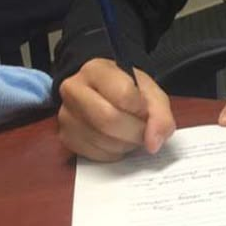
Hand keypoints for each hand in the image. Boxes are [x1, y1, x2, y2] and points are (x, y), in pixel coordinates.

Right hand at [57, 58, 175, 160]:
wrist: (103, 94)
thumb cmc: (127, 89)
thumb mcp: (150, 92)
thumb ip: (160, 114)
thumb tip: (153, 144)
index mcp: (96, 70)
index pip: (123, 94)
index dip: (141, 108)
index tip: (145, 109)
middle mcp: (73, 89)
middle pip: (109, 120)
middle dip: (135, 131)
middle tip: (144, 129)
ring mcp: (65, 115)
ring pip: (103, 141)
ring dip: (127, 144)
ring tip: (130, 132)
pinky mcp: (65, 137)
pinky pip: (96, 154)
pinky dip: (114, 153)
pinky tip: (117, 140)